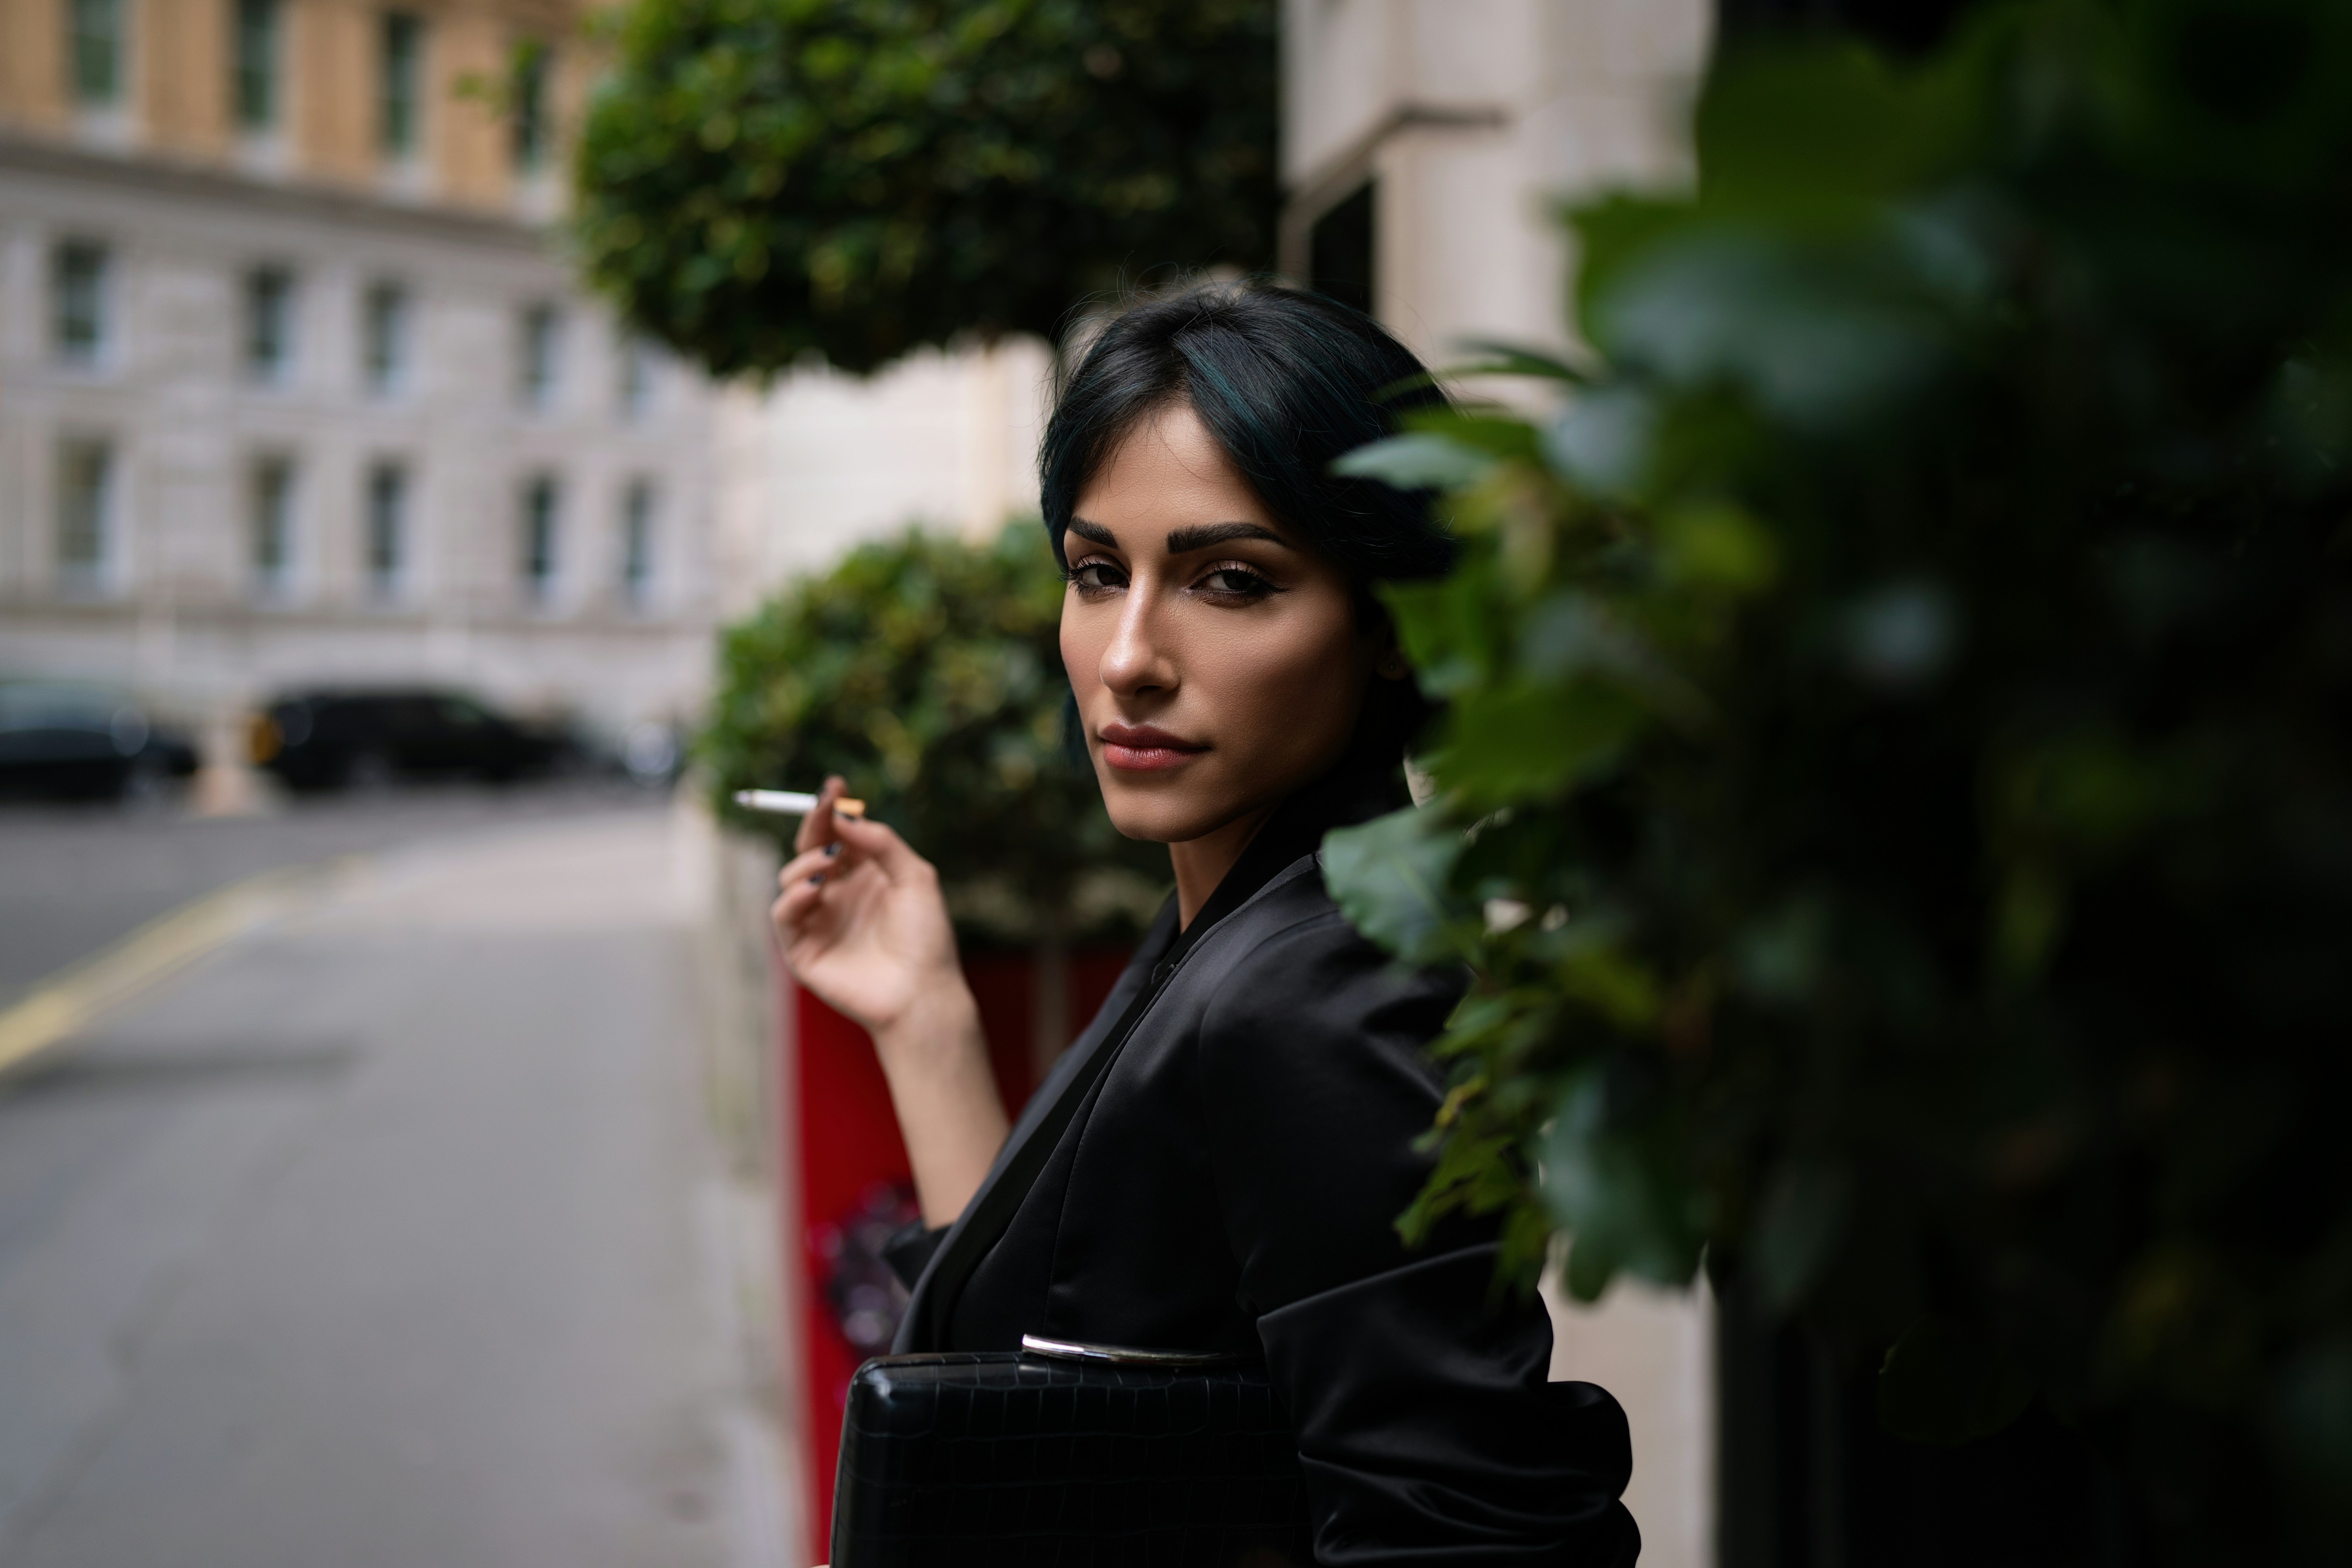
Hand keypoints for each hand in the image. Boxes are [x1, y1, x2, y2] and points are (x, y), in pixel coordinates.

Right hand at [772, 776, 961, 1040]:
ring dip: (807, 862)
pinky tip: (816, 890)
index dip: (832, 810)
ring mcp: (819, 921)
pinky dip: (792, 897)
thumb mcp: (915, 877)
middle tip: (822, 809)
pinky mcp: (803, 949)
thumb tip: (844, 817)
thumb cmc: (926, 938)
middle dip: (814, 825)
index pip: (839, 835)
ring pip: (791, 877)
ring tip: (830, 862)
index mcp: (866, 876)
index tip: (833, 787)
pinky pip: (782, 915)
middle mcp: (839, 895)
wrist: (922, 992)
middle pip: (811, 849)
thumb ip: (881, 842)